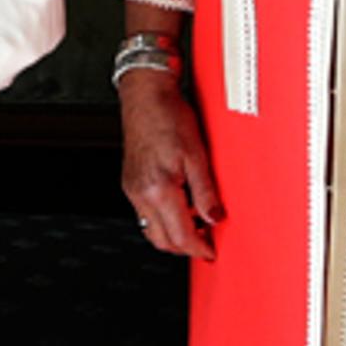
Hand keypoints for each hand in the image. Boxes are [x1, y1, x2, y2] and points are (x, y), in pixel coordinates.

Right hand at [116, 68, 219, 258]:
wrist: (145, 95)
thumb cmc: (168, 116)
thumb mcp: (197, 154)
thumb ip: (206, 192)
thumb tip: (214, 218)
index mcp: (158, 188)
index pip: (180, 235)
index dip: (199, 248)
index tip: (212, 251)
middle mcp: (141, 193)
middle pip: (162, 240)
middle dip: (185, 248)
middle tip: (206, 243)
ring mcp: (133, 189)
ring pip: (151, 229)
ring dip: (173, 235)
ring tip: (196, 225)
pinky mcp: (131, 182)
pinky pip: (146, 213)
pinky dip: (163, 219)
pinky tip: (180, 207)